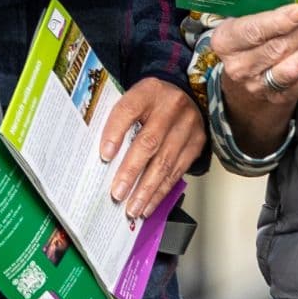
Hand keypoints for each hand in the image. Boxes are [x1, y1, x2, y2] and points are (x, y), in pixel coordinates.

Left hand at [97, 77, 203, 221]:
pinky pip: (177, 172)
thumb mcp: (134, 98)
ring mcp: (187, 126)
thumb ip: (119, 119)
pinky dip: (160, 191)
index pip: (128, 110)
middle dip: (131, 172)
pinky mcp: (196, 144)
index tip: (104, 156)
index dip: (115, 133)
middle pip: (149, 142)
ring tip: (132, 207)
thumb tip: (100, 155)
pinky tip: (148, 204)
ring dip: (146, 190)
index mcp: (148, 90)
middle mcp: (171, 107)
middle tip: (118, 193)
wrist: (186, 93)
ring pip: (165, 162)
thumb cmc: (151, 101)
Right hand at [205, 0, 297, 143]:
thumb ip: (268, 11)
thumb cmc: (250, 38)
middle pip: (278, 48)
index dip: (278, 22)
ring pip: (294, 66)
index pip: (252, 32)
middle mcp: (238, 67)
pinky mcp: (278, 98)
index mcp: (225, 42)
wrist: (247, 75)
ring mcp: (258, 86)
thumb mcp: (247, 19)